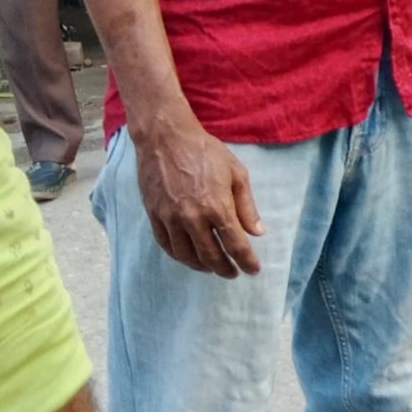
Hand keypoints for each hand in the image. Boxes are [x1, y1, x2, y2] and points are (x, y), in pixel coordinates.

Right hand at [132, 120, 262, 276]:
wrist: (166, 138)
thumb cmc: (205, 151)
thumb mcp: (236, 173)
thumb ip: (246, 205)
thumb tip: (257, 232)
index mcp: (217, 206)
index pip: (235, 244)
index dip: (246, 261)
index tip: (253, 269)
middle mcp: (192, 217)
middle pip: (211, 256)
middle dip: (225, 269)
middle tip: (233, 273)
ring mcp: (170, 218)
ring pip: (187, 255)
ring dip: (202, 266)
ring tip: (212, 267)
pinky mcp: (154, 215)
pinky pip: (166, 245)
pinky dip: (179, 256)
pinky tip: (188, 257)